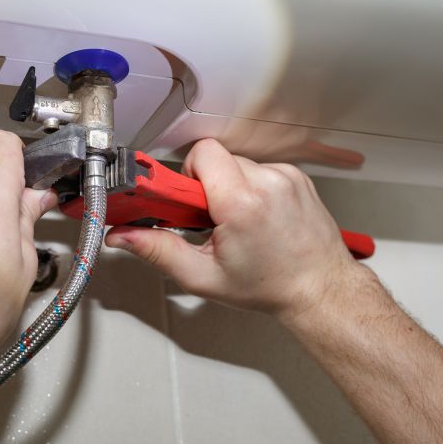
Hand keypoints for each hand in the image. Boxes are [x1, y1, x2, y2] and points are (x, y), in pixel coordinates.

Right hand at [105, 138, 356, 318]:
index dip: (186, 176)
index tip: (182, 201)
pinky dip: (250, 188)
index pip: (202, 154)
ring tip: (236, 221)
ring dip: (228, 187)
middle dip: (205, 186)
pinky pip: (258, 169)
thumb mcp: (203, 276)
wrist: (320, 289)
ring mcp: (287, 176)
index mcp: (243, 203)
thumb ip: (157, 251)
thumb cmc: (269, 286)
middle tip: (209, 220)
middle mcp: (269, 181)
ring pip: (237, 163)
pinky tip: (256, 216)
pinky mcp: (296, 176)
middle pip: (217, 159)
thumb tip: (122, 237)